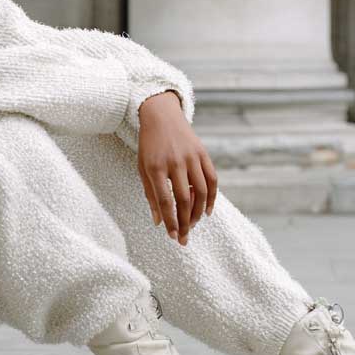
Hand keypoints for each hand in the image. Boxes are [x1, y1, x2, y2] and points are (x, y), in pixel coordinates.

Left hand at [135, 90, 217, 246]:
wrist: (161, 116)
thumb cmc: (149, 146)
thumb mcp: (142, 168)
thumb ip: (151, 195)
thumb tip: (159, 221)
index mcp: (155, 167)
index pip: (165, 201)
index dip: (171, 221)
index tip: (173, 236)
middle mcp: (175, 162)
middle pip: (185, 199)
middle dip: (186, 223)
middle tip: (184, 238)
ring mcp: (191, 157)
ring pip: (202, 191)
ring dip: (199, 213)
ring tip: (193, 225)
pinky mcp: (203, 153)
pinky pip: (212, 179)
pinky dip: (212, 197)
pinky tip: (207, 211)